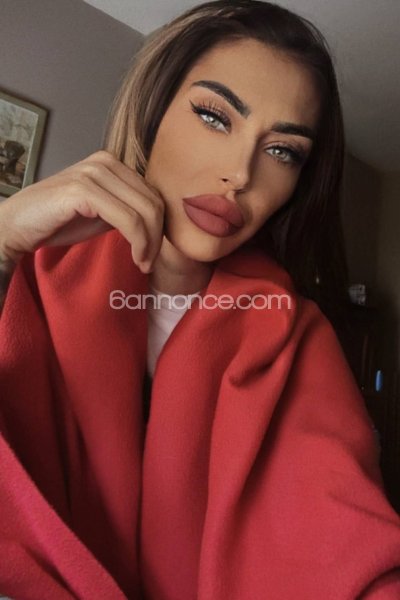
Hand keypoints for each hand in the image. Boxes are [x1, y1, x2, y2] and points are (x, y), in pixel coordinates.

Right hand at [0, 150, 164, 272]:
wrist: (18, 224)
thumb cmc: (59, 221)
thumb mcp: (102, 213)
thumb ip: (128, 210)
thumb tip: (159, 223)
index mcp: (112, 164)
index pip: (154, 194)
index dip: (161, 226)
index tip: (153, 252)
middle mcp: (105, 162)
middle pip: (154, 202)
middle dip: (157, 237)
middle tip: (148, 262)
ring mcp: (93, 174)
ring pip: (144, 212)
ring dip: (150, 243)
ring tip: (142, 263)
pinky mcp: (83, 191)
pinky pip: (127, 220)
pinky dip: (138, 242)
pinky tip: (134, 258)